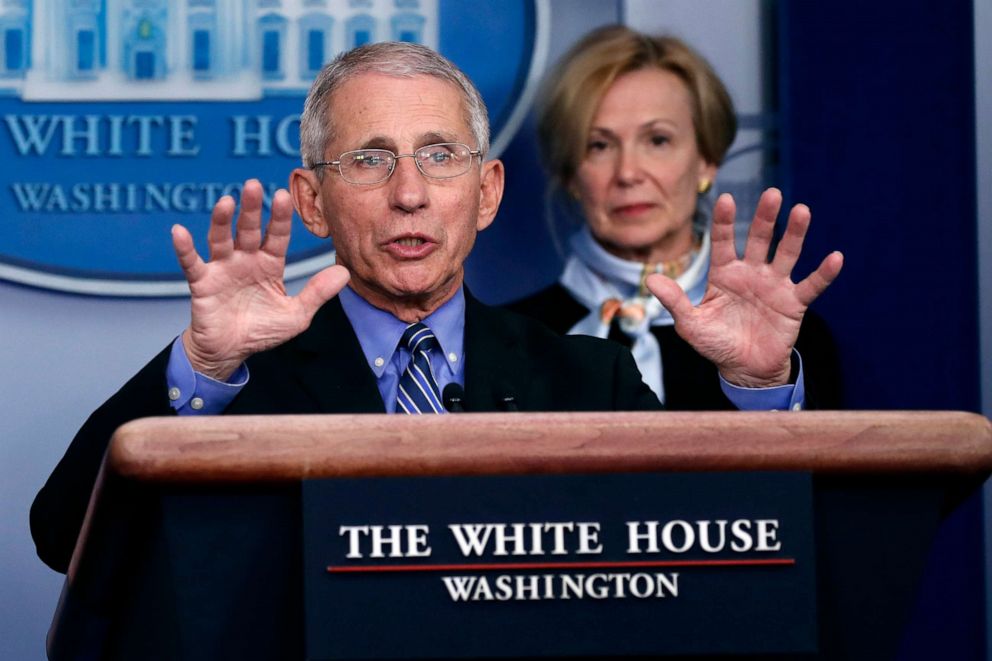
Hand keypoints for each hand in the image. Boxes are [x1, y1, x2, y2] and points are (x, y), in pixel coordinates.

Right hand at [171, 179, 349, 379]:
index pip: (277, 236)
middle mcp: (246, 260)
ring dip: (222, 221)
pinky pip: (191, 263)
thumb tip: (346, 273)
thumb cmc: (262, 330)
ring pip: (221, 239)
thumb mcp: (296, 315)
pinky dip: (184, 248)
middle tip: (253, 185)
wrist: (230, 352)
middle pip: (249, 230)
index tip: (283, 195)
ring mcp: (223, 269)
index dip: (280, 217)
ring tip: (225, 202)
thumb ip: (317, 293)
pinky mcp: (202, 283)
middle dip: (252, 209)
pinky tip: (179, 231)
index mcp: (270, 264)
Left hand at [646, 188, 842, 387]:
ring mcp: (774, 285)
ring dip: (794, 234)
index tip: (725, 199)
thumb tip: (650, 280)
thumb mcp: (691, 325)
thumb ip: (675, 301)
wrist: (744, 370)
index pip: (722, 241)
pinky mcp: (793, 303)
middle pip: (758, 239)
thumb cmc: (716, 343)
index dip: (723, 222)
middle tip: (772, 194)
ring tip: (802, 211)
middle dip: (765, 217)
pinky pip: (810, 285)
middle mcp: (750, 273)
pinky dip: (823, 273)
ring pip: (786, 254)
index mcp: (724, 274)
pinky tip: (835, 257)